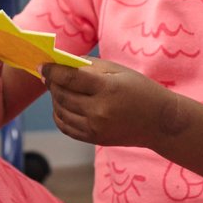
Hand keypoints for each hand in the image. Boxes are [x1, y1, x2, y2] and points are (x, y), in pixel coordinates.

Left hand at [42, 59, 179, 148]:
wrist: (161, 123)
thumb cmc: (140, 90)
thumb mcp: (119, 71)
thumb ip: (89, 66)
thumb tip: (61, 63)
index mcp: (107, 89)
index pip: (69, 78)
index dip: (51, 71)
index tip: (42, 65)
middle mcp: (99, 110)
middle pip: (62, 94)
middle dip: (52, 83)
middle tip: (49, 76)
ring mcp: (96, 128)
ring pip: (61, 110)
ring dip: (55, 98)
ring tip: (58, 89)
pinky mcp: (94, 139)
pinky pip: (66, 126)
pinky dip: (59, 114)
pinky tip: (63, 105)